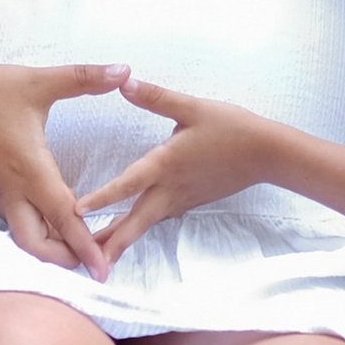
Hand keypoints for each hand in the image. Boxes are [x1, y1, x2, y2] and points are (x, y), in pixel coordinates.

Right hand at [0, 61, 133, 278]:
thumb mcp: (37, 81)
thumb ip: (84, 77)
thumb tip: (124, 68)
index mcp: (31, 171)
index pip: (64, 219)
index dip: (86, 247)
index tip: (103, 271)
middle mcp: (11, 193)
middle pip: (38, 246)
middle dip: (64, 259)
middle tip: (90, 260)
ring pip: (22, 235)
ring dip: (48, 244)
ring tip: (74, 244)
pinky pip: (9, 220)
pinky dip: (30, 227)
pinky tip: (43, 218)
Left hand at [77, 77, 283, 269]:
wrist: (267, 154)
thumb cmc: (232, 128)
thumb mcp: (192, 107)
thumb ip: (155, 97)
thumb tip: (123, 82)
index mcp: (166, 163)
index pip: (129, 183)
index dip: (103, 197)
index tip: (78, 212)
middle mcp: (169, 188)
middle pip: (135, 221)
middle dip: (110, 242)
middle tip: (85, 262)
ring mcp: (179, 199)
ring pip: (144, 224)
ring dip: (120, 239)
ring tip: (96, 256)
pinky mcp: (187, 201)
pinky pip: (156, 219)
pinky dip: (137, 229)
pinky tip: (125, 234)